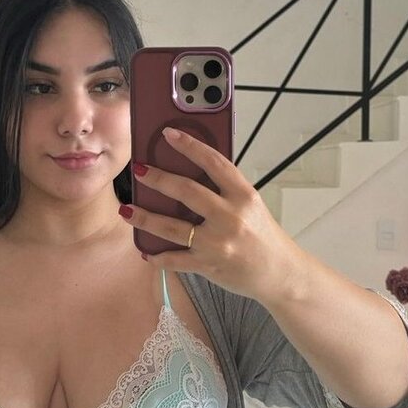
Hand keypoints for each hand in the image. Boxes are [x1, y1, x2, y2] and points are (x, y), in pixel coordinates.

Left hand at [118, 125, 303, 303]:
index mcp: (244, 195)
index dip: (190, 146)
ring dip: (144, 218)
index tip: (169, 134)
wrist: (280, 273)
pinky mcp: (208, 265)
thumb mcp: (250, 206)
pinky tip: (146, 250)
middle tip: (139, 171)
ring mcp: (218, 243)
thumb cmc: (263, 236)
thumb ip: (225, 191)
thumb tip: (187, 173)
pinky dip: (157, 256)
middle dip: (158, 179)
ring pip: (171, 227)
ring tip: (126, 210)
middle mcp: (231, 217)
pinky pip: (174, 259)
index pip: (214, 162)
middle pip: (186, 192)